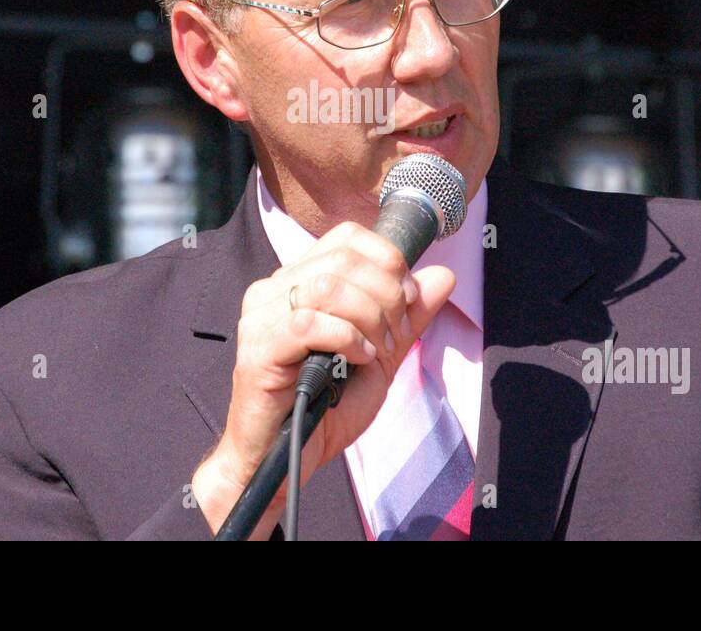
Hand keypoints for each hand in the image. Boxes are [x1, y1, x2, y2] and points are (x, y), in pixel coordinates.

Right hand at [190, 220, 455, 536]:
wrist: (285, 461)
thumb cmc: (324, 409)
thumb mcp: (380, 355)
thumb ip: (409, 316)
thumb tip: (443, 276)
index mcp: (300, 281)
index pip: (347, 238)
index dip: (388, 261)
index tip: (408, 300)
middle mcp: (275, 290)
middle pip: (343, 259)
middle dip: (386, 294)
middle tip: (396, 333)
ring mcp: (261, 316)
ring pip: (327, 286)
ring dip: (368, 317)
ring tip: (377, 350)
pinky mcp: (257, 347)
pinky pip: (309, 322)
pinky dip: (346, 338)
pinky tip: (357, 359)